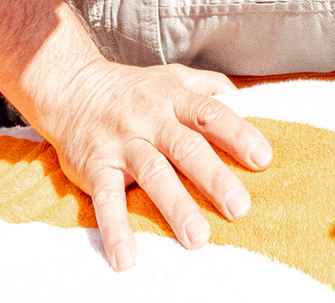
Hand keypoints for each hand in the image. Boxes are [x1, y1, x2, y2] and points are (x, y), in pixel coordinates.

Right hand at [43, 60, 272, 270]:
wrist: (72, 88)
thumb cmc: (133, 90)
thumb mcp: (172, 77)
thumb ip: (208, 87)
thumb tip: (246, 100)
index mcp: (173, 99)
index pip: (210, 114)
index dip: (237, 134)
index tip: (262, 159)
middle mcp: (150, 119)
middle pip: (186, 147)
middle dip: (214, 178)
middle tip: (239, 208)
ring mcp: (122, 143)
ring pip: (152, 173)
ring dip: (175, 206)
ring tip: (197, 239)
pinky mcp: (95, 166)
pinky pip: (106, 199)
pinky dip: (116, 228)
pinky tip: (127, 257)